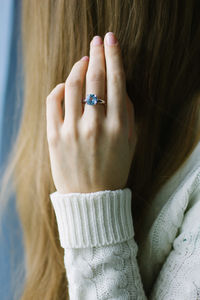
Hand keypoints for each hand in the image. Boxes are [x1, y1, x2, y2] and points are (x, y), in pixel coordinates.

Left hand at [46, 32, 136, 193]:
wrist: (91, 198)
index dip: (114, 56)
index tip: (111, 40)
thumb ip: (127, 114)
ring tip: (83, 60)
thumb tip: (119, 87)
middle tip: (97, 41)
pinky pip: (53, 102)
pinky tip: (66, 85)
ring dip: (78, 67)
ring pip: (73, 85)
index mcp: (117, 127)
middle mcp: (95, 126)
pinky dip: (59, 88)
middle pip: (95, 78)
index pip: (116, 81)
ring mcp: (72, 131)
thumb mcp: (130, 143)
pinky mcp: (54, 137)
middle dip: (97, 53)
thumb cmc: (113, 170)